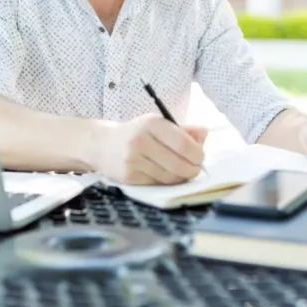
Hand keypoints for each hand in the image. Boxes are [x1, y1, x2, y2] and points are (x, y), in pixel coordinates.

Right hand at [91, 114, 207, 184]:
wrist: (102, 144)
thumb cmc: (137, 133)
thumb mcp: (158, 124)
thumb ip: (183, 129)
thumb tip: (205, 133)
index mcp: (151, 123)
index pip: (183, 143)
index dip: (197, 154)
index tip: (200, 157)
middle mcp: (140, 140)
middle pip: (178, 164)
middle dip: (192, 169)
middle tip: (195, 168)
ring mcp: (132, 160)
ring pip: (169, 177)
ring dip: (181, 178)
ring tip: (183, 172)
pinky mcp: (128, 177)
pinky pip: (157, 184)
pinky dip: (166, 182)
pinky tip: (166, 175)